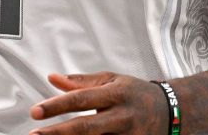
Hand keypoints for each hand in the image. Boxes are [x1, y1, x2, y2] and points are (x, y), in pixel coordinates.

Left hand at [29, 71, 167, 134]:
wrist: (172, 111)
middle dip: (58, 133)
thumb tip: (53, 78)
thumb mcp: (112, 80)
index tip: (36, 111)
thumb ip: (81, 82)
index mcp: (116, 94)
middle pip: (86, 127)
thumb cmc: (136, 94)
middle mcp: (122, 116)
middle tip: (35, 134)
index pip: (81, 99)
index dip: (57, 105)